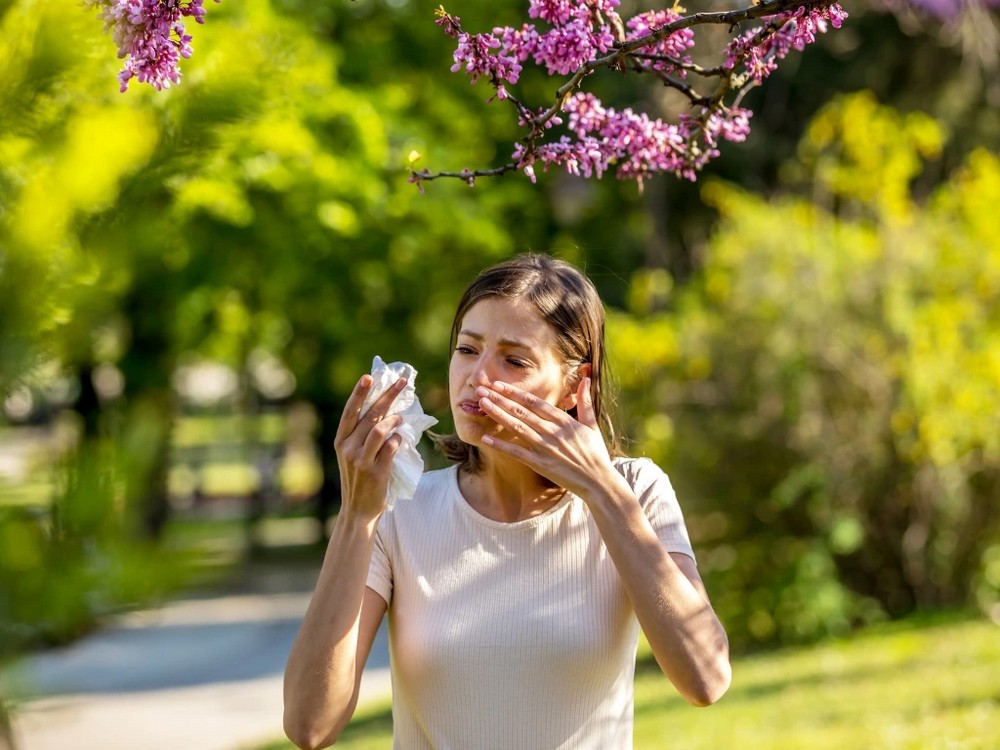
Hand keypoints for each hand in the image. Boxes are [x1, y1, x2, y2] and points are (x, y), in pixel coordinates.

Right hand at [334, 374, 406, 520]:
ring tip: (401, 418)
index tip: (369, 377)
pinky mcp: (376, 471)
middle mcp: (348, 448)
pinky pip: (390, 447)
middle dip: (388, 396)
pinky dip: (397, 439)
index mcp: (340, 440)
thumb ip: (363, 436)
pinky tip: (400, 438)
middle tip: (403, 383)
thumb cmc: (359, 479)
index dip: (359, 393)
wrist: (358, 510)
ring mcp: (361, 460)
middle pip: (370, 415)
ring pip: (380, 430)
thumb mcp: (353, 455)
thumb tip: (385, 411)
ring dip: (394, 420)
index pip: (350, 411)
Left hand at [476, 377, 616, 499]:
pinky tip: (485, 438)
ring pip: (517, 427)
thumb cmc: (595, 453)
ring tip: (482, 404)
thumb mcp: (591, 425)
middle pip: (521, 412)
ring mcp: (545, 448)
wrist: (598, 481)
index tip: (499, 384)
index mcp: (563, 421)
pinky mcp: (540, 464)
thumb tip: (586, 378)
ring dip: (498, 415)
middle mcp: (552, 432)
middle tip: (481, 390)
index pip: (535, 402)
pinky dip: (501, 445)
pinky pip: (517, 453)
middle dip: (500, 399)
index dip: (515, 392)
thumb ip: (585, 401)